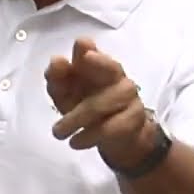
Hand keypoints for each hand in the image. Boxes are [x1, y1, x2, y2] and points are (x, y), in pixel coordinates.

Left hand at [45, 38, 154, 167]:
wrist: (116, 137)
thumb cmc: (86, 108)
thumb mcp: (66, 95)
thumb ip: (57, 78)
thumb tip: (57, 61)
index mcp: (97, 64)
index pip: (92, 51)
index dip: (85, 52)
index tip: (79, 56)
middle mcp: (116, 75)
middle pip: (110, 68)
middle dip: (81, 90)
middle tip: (60, 105)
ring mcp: (129, 95)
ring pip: (104, 103)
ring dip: (77, 119)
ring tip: (59, 133)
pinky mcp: (136, 117)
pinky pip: (114, 126)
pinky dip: (90, 135)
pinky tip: (76, 142)